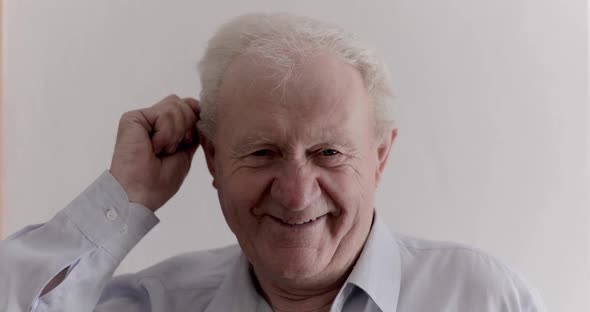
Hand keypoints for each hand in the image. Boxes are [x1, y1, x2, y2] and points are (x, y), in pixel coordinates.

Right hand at [109, 94, 200, 211]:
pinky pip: (164, 113)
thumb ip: (192, 130)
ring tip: (161, 150)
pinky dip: (166, 135)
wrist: (141, 193)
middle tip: (171, 150)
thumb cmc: (161, 181)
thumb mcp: (186, 152)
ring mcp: (143, 118)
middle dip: (187, 127)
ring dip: (175, 134)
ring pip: (176, 105)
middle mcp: (153, 120)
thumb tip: (202, 109)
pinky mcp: (133, 118)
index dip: (196, 118)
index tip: (189, 141)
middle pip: (184, 103)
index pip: (189, 106)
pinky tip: (152, 147)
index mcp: (166, 128)